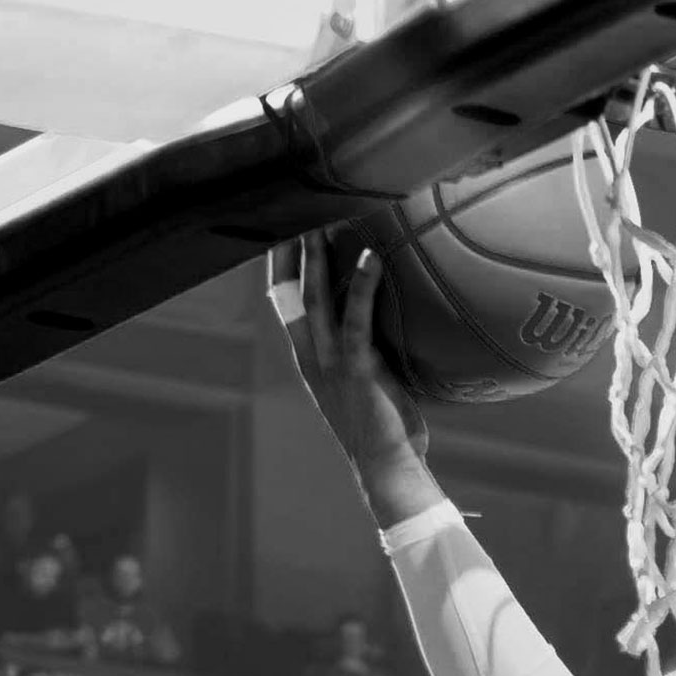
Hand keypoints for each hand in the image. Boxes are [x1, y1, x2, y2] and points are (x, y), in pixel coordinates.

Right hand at [268, 231, 436, 518]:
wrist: (388, 470)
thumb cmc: (387, 429)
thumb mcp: (372, 382)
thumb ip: (371, 350)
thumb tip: (394, 320)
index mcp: (311, 357)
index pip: (287, 300)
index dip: (282, 263)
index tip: (285, 227)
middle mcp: (312, 355)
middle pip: (290, 289)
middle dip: (290, 246)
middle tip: (296, 205)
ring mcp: (330, 362)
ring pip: (314, 297)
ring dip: (317, 255)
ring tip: (325, 216)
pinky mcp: (355, 369)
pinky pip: (354, 319)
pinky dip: (360, 285)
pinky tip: (370, 257)